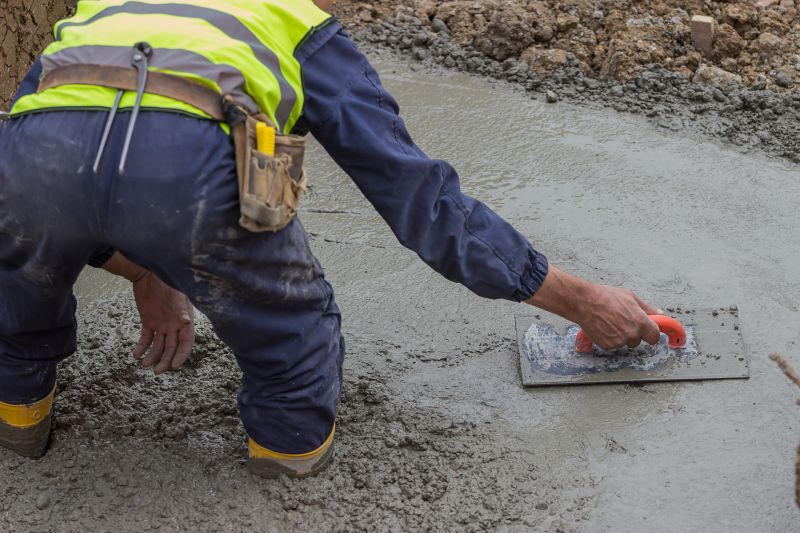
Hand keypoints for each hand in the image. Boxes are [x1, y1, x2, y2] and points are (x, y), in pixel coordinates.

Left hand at [131, 271, 194, 373]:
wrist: (147, 272)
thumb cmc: (166, 281)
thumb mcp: (175, 294)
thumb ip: (180, 308)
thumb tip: (186, 321)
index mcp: (185, 320)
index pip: (186, 342)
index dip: (182, 354)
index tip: (175, 366)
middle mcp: (175, 325)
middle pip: (172, 348)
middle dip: (165, 360)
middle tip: (157, 371)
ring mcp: (161, 324)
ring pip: (158, 346)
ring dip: (152, 356)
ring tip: (143, 364)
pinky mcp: (148, 321)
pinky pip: (146, 338)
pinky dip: (141, 347)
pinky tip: (135, 354)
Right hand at [526, 266, 660, 350]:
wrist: (585, 303)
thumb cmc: (606, 297)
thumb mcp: (631, 297)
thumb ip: (647, 308)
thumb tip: (659, 314)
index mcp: (641, 322)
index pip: (654, 336)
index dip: (651, 334)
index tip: (649, 332)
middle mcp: (632, 334)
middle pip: (638, 341)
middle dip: (633, 333)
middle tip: (622, 321)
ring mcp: (619, 341)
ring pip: (624, 343)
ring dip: (620, 336)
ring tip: (610, 322)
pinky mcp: (607, 346)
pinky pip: (612, 345)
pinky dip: (609, 339)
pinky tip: (603, 327)